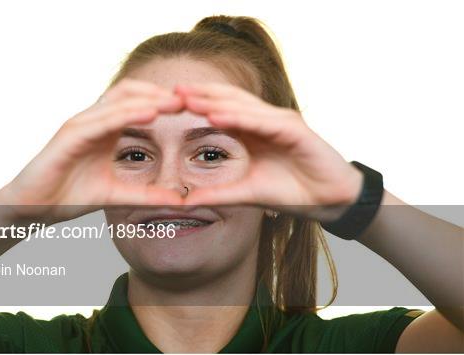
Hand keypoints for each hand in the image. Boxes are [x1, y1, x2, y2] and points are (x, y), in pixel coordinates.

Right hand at [0, 79, 183, 223]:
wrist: (31, 208)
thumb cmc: (67, 197)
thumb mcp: (115, 195)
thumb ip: (144, 194)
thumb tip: (177, 201)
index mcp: (104, 130)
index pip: (137, 103)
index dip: (164, 102)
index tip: (194, 109)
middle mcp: (93, 121)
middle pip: (131, 93)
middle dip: (162, 94)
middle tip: (192, 99)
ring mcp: (80, 125)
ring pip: (119, 101)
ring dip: (150, 98)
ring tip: (177, 102)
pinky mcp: (69, 135)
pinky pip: (103, 119)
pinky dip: (126, 114)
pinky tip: (150, 114)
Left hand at [175, 82, 362, 221]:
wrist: (330, 201)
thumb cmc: (293, 192)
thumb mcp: (247, 192)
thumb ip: (219, 193)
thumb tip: (186, 200)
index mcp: (253, 130)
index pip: (221, 110)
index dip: (196, 105)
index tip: (167, 105)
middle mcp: (265, 120)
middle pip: (228, 100)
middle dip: (200, 95)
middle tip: (171, 91)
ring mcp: (281, 122)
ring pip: (243, 106)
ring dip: (214, 101)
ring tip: (187, 98)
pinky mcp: (295, 130)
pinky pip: (263, 121)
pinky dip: (240, 117)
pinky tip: (217, 116)